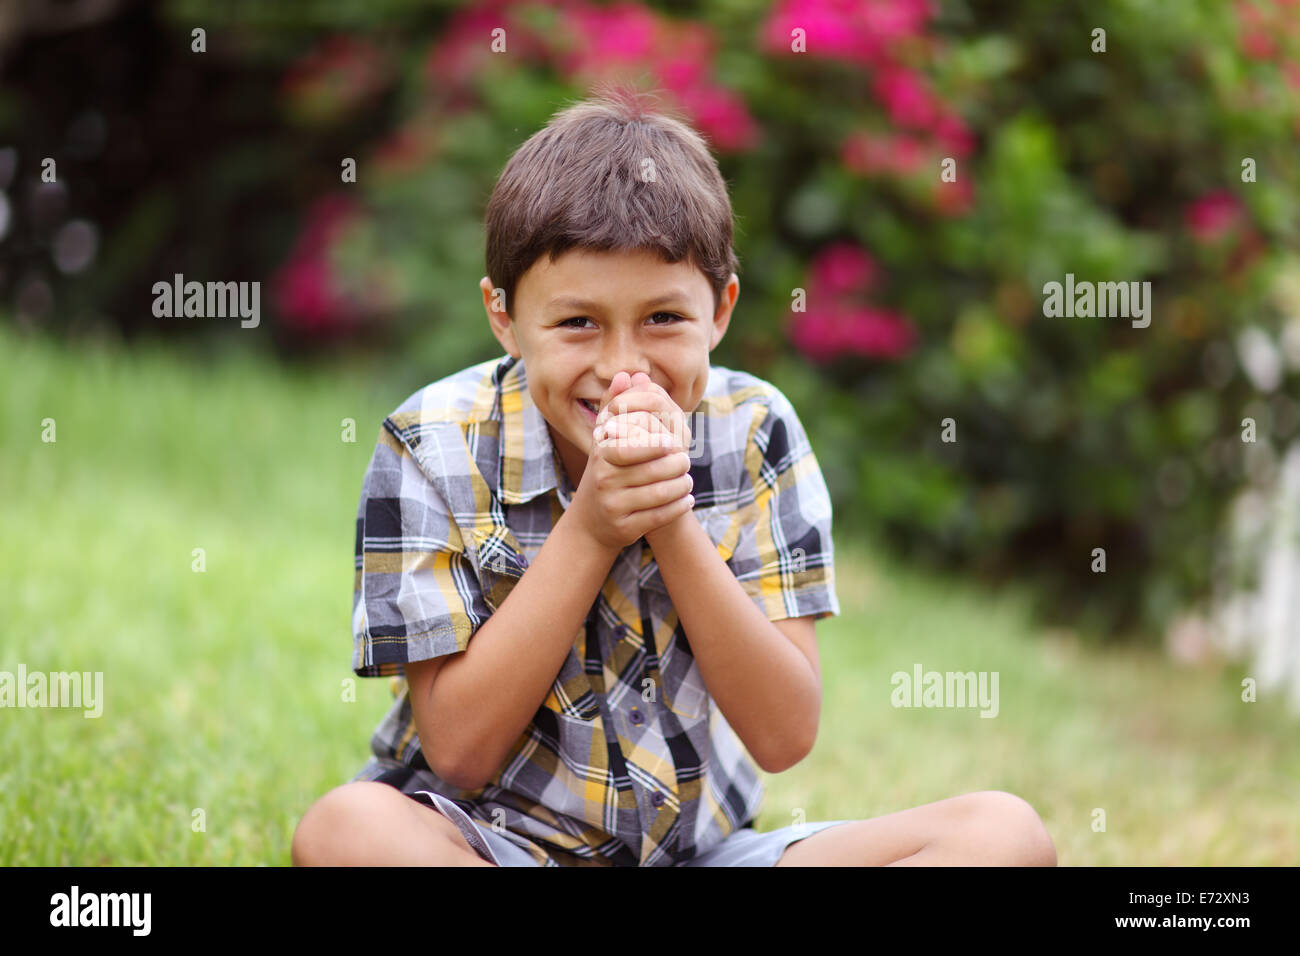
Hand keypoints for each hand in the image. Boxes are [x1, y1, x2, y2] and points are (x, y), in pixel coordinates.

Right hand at [567, 372, 694, 551]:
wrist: (592, 521)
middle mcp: (604, 481)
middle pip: (652, 470)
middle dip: (675, 465)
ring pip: (659, 494)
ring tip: (687, 479)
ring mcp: (614, 506)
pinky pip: (660, 516)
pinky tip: (687, 499)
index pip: (631, 447)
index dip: (653, 444)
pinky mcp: (625, 528)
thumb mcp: (605, 439)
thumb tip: (627, 374)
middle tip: (686, 460)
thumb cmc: (606, 470)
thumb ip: (615, 405)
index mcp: (601, 456)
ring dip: (681, 485)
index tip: (672, 441)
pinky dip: (678, 507)